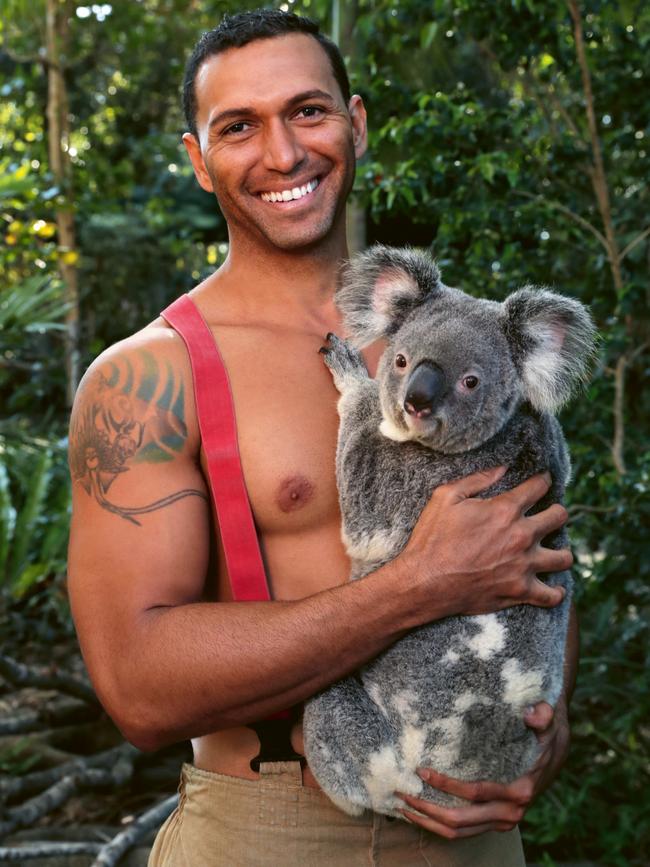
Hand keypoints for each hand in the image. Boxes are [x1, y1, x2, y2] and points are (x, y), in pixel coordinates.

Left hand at [395, 699, 569, 838]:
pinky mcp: (495, 822)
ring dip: (431, 823)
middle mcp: (511, 812)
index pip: (476, 793)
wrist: (556, 752)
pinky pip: (465, 832)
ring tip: (404, 808)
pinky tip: (421, 814)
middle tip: (404, 794)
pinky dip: (441, 827)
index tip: (423, 771)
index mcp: (520, 790)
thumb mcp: (548, 720)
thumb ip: (542, 716)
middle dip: (430, 809)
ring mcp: (503, 821)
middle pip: (462, 820)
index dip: (447, 784)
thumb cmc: (544, 733)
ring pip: (461, 833)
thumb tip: (531, 715)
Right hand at [402, 466, 571, 618]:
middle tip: (549, 516)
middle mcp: (521, 536)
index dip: (542, 481)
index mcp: (505, 510)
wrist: (424, 581)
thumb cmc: (432, 538)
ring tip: (554, 552)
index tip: (541, 482)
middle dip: (556, 512)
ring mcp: (524, 565)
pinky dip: (555, 592)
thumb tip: (502, 469)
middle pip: (559, 517)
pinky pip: (551, 595)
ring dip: (561, 552)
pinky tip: (553, 589)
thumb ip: (476, 480)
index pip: (539, 487)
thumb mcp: (445, 497)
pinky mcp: (520, 591)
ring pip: (564, 557)